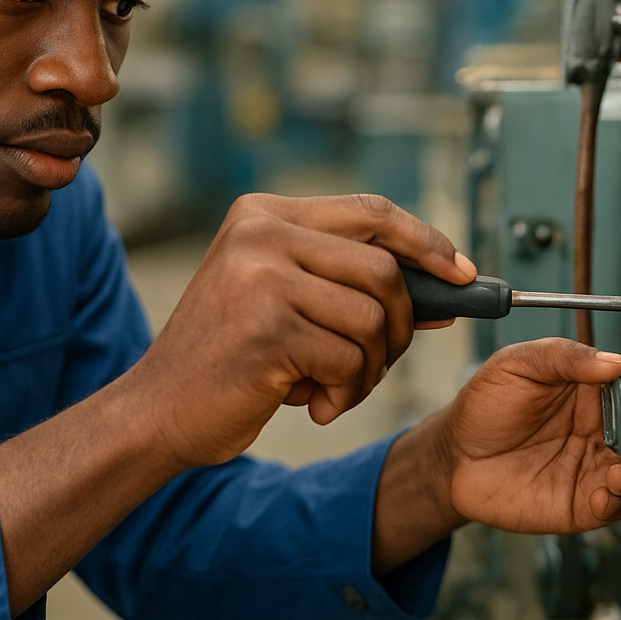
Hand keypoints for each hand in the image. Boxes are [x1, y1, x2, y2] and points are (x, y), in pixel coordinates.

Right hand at [129, 193, 475, 468]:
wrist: (158, 409)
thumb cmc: (229, 358)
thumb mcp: (283, 300)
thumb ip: (350, 284)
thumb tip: (447, 286)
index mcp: (263, 214)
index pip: (370, 210)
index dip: (425, 241)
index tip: (462, 273)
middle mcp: (260, 234)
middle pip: (384, 269)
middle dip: (402, 325)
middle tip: (380, 362)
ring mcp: (261, 278)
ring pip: (373, 319)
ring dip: (371, 368)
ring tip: (336, 387)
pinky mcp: (267, 330)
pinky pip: (350, 361)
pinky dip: (345, 392)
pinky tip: (313, 403)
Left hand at [443, 338, 620, 533]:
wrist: (454, 456)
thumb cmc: (485, 406)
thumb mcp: (516, 365)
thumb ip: (562, 357)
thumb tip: (614, 362)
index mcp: (594, 393)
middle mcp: (603, 431)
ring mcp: (597, 468)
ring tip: (615, 476)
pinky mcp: (587, 504)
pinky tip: (601, 498)